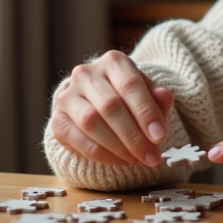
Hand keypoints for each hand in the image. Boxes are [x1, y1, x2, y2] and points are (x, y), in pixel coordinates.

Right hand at [48, 49, 173, 166]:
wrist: (96, 103)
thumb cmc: (128, 98)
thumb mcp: (148, 93)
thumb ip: (158, 97)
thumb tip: (165, 98)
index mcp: (113, 62)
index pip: (130, 85)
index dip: (146, 112)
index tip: (160, 136)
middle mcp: (86, 74)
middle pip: (110, 105)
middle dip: (134, 136)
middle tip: (151, 156)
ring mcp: (68, 96)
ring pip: (91, 122)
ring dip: (118, 146)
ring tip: (137, 159)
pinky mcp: (58, 120)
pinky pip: (79, 140)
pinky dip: (102, 154)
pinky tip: (120, 161)